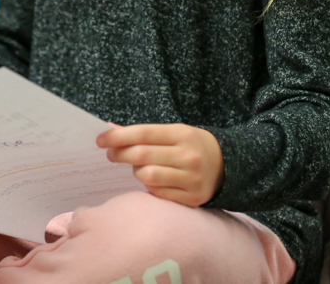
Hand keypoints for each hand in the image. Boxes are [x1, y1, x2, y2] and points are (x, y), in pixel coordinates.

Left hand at [98, 123, 223, 206]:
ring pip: (147, 176)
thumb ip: (145, 133)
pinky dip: (149, 186)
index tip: (101, 140)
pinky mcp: (191, 199)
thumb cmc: (193, 146)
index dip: (118, 136)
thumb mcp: (175, 132)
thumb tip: (110, 129)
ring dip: (136, 171)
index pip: (143, 134)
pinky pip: (157, 193)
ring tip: (139, 168)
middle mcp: (188, 156)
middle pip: (141, 155)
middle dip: (120, 153)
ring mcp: (190, 179)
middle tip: (111, 154)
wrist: (228, 167)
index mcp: (183, 134)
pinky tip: (153, 180)